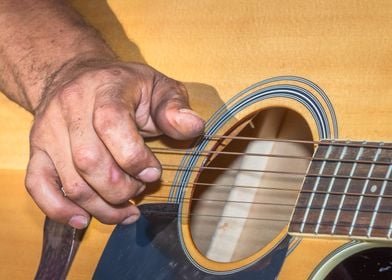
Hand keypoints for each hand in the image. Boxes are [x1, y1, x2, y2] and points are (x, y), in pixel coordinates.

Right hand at [25, 62, 204, 228]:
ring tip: (125, 208)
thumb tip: (194, 126)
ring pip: (71, 182)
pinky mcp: (37, 149)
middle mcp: (70, 108)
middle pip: (90, 162)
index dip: (135, 158)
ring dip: (103, 207)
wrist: (79, 76)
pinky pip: (38, 186)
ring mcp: (49, 130)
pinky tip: (84, 219)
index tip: (153, 172)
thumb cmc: (126, 86)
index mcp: (105, 88)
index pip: (112, 125)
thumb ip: (175, 108)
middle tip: (139, 188)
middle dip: (122, 188)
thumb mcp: (158, 87)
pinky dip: (60, 210)